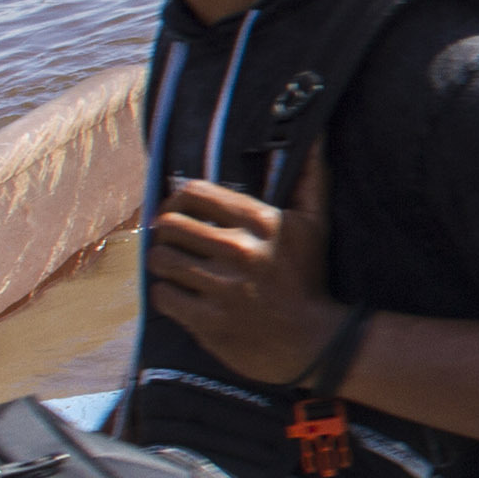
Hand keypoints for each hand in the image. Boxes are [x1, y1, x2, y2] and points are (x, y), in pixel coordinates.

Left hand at [147, 162, 344, 387]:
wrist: (313, 342)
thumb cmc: (308, 278)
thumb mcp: (314, 225)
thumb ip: (310, 178)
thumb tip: (316, 135)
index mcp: (261, 223)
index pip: (193, 193)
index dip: (176, 199)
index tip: (179, 211)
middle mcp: (239, 251)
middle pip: (168, 225)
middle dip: (165, 231)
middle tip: (173, 240)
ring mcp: (222, 287)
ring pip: (161, 260)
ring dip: (163, 262)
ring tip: (175, 266)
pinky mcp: (208, 320)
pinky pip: (164, 296)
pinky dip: (167, 294)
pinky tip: (182, 294)